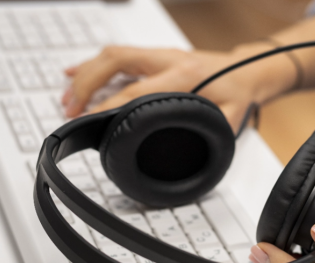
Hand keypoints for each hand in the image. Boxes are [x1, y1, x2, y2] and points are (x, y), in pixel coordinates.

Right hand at [61, 44, 295, 130]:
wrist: (248, 70)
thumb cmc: (238, 92)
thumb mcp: (230, 118)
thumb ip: (209, 132)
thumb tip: (189, 155)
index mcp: (184, 75)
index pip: (138, 89)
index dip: (110, 104)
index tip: (91, 118)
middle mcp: (167, 60)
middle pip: (115, 61)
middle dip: (87, 84)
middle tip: (70, 109)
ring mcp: (158, 55)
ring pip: (112, 55)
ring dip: (85, 74)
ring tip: (66, 98)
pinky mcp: (153, 57)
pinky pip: (116, 56)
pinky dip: (92, 65)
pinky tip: (73, 73)